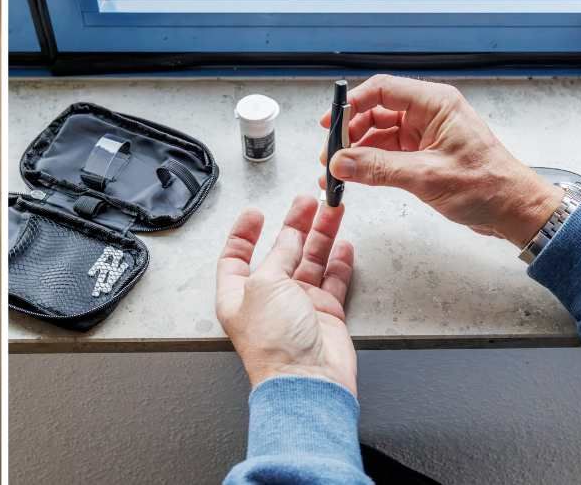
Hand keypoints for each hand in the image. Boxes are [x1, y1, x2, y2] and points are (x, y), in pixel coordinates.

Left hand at [215, 196, 356, 394]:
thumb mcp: (265, 285)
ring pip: (311, 262)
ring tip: (332, 209)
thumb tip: (289, 236)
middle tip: (308, 201)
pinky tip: (345, 243)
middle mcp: (267, 299)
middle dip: (294, 225)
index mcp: (238, 294)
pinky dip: (339, 262)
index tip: (255, 213)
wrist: (308, 380)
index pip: (236, 257)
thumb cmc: (274, 342)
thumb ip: (278, 256)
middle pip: (281, 253)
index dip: (244, 234)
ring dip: (321, 236)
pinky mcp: (325, 315)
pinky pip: (333, 281)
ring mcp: (298, 306)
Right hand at [319, 74, 561, 246]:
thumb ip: (379, 168)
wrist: (514, 210)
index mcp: (435, 104)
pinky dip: (367, 164)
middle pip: (375, 112)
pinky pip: (385, 153)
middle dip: (349, 133)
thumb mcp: (427, 176)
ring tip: (336, 172)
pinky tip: (353, 177)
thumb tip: (340, 163)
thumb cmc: (487, 186)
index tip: (330, 124)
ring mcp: (424, 134)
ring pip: (377, 134)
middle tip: (330, 156)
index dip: (353, 104)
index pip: (383, 90)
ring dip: (355, 152)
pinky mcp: (421, 154)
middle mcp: (428, 114)